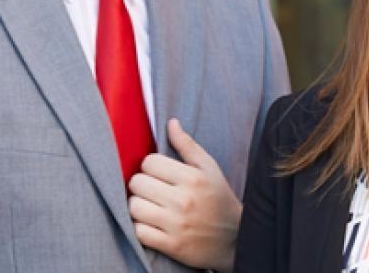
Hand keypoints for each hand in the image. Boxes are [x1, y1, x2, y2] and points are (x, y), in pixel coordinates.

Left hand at [129, 119, 241, 270]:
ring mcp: (177, 224)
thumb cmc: (219, 199)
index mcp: (193, 178)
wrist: (235, 239)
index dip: (151, 167)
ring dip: (138, 207)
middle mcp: (184, 200)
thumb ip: (188, 146)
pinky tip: (152, 224)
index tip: (159, 175)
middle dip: (142, 186)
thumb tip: (171, 122)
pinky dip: (141, 228)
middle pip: (137, 183)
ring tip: (150, 207)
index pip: (149, 162)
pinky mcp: (171, 245)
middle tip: (153, 191)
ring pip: (133, 207)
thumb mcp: (210, 169)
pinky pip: (138, 231)